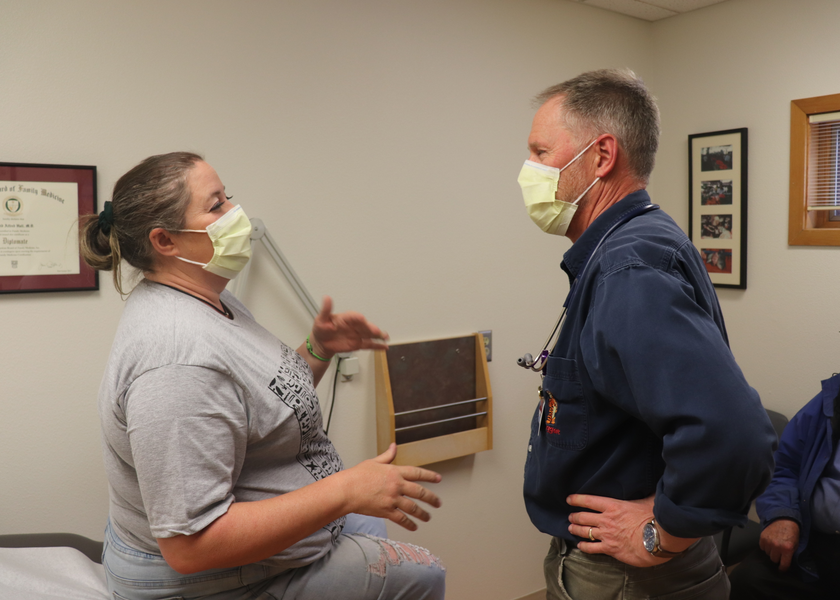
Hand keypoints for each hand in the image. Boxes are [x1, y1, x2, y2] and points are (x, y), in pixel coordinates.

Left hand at [309, 296, 388, 358]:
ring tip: (385, 337)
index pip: (353, 317)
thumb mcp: (321, 319)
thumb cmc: (321, 329)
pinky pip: (369, 344)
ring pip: (369, 335)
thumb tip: (326, 298)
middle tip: (376, 330)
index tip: (361, 318)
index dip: (357, 318)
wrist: (321, 343)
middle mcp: (354, 325)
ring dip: (378, 335)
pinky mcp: (358, 344)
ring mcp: (357, 335)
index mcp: (346, 318)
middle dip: (370, 328)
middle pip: (364, 326)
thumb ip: (326, 310)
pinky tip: (385, 346)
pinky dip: (377, 346)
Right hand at [340, 444, 441, 530]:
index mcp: (395, 472)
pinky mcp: (386, 511)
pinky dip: (409, 524)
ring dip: (422, 514)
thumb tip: (394, 446)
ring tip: (428, 517)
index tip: (438, 479)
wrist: (346, 490)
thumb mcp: (374, 462)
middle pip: (419, 492)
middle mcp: (397, 485)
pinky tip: (414, 527)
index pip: (417, 473)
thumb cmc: (357, 475)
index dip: (429, 476)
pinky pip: (401, 519)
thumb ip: (387, 456)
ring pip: (413, 508)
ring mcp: (392, 499)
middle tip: (438, 503)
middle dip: (431, 498)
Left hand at [567, 494, 692, 566]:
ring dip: (576, 529)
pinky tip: (580, 546)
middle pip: (583, 517)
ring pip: (585, 532)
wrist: (657, 539)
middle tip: (570, 516)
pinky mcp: (610, 549)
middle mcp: (606, 520)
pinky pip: (592, 548)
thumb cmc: (654, 519)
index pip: (589, 500)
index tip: (569, 499)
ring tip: (571, 528)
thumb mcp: (649, 500)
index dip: (577, 499)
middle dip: (574, 516)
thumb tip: (650, 487)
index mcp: (613, 506)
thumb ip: (644, 493)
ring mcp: (607, 535)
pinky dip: (584, 547)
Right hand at [759, 519, 799, 571]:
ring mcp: (768, 542)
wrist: (784, 519)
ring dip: (771, 552)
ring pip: (767, 554)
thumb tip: (786, 562)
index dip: (783, 568)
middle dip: (777, 558)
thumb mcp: (796, 544)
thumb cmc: (792, 532)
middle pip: (774, 560)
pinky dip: (766, 546)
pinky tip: (770, 542)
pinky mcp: (762, 537)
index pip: (783, 565)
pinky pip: (762, 547)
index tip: (781, 569)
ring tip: (775, 546)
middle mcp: (777, 546)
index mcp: (787, 549)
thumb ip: (791, 554)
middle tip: (780, 553)